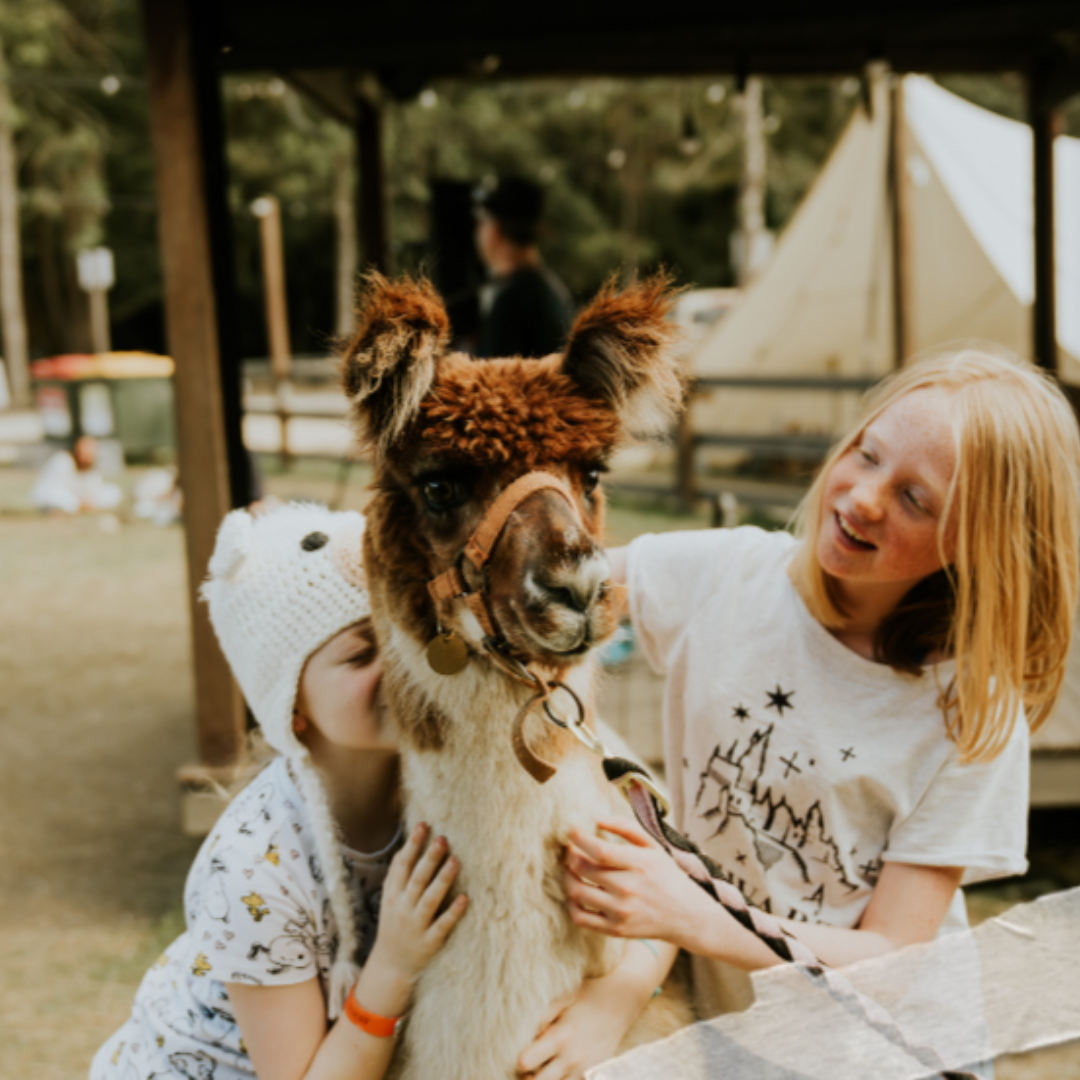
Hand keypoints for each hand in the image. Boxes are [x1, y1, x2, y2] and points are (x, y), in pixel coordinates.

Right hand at [365, 823, 466, 990]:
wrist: (391, 965)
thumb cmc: (394, 924)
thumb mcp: (389, 898)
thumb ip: (398, 874)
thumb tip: (408, 844)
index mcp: (392, 895)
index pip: (402, 866)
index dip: (412, 845)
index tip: (423, 825)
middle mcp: (402, 908)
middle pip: (416, 879)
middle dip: (429, 858)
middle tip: (442, 838)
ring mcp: (415, 925)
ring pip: (429, 899)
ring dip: (442, 880)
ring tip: (455, 860)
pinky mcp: (429, 942)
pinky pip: (442, 925)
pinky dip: (452, 912)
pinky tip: (464, 898)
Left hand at [516, 966, 646, 1079]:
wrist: (623, 999)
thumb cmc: (589, 994)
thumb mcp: (562, 998)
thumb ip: (541, 1016)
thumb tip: (526, 1034)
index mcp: (560, 1037)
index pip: (526, 1062)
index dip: (518, 1060)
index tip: (520, 1054)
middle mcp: (572, 1058)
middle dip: (528, 1079)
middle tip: (527, 1070)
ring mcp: (586, 1069)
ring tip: (542, 1072)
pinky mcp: (597, 1073)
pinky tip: (560, 1074)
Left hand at [564, 818, 710, 948]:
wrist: (687, 917)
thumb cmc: (667, 877)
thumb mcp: (653, 846)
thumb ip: (626, 827)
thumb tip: (596, 819)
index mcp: (639, 864)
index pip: (599, 850)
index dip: (579, 838)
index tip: (572, 831)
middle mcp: (628, 889)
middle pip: (584, 868)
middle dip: (571, 854)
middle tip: (571, 848)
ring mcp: (620, 912)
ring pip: (577, 891)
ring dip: (567, 875)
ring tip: (571, 867)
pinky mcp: (615, 930)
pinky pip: (580, 917)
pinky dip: (570, 904)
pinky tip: (575, 891)